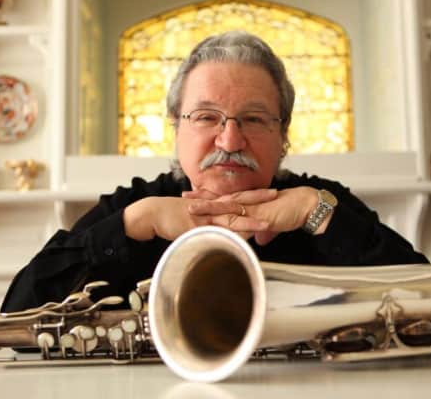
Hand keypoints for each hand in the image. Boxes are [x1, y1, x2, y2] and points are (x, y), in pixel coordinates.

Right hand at [123, 194, 270, 241]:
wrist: (153, 213)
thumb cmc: (171, 215)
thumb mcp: (193, 215)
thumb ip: (208, 219)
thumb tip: (218, 226)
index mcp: (211, 203)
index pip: (237, 196)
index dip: (253, 194)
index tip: (269, 191)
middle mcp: (211, 207)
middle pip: (239, 201)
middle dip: (258, 199)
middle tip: (277, 194)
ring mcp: (205, 217)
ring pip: (231, 218)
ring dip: (250, 221)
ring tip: (266, 223)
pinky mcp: (196, 227)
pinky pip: (215, 232)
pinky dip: (228, 235)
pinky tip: (240, 239)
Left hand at [187, 187, 322, 244]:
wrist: (304, 206)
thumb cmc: (290, 211)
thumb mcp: (272, 223)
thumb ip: (263, 230)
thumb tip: (260, 239)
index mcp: (248, 202)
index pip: (224, 199)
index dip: (208, 198)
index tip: (193, 197)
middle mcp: (247, 203)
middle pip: (219, 200)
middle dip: (201, 199)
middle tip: (183, 197)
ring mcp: (252, 209)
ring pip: (225, 208)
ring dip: (208, 209)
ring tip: (192, 209)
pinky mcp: (260, 216)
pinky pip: (241, 221)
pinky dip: (228, 224)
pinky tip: (215, 227)